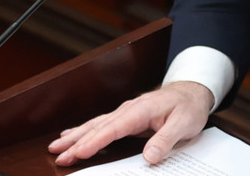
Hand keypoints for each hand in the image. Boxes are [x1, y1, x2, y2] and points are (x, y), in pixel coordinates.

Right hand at [48, 81, 213, 165]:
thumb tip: (149, 157)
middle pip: (98, 127)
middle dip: (77, 142)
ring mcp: (126, 112)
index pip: (113, 128)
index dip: (95, 142)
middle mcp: (129, 109)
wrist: (193, 91)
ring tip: (56, 147)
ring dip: (76, 136)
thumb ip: (166, 140)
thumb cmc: (189, 107)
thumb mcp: (185, 124)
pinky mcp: (127, 116)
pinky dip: (85, 131)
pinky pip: (102, 124)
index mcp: (141, 110)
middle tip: (57, 155)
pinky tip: (72, 135)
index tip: (79, 153)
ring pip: (96, 124)